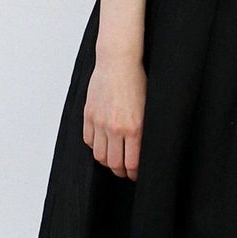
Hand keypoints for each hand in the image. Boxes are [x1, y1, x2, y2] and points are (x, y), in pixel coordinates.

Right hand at [83, 56, 145, 180]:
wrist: (118, 63)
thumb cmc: (137, 82)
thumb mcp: (148, 109)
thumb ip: (143, 132)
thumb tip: (142, 152)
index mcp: (134, 128)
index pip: (132, 163)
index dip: (134, 174)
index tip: (135, 175)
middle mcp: (115, 128)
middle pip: (114, 163)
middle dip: (120, 171)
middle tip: (124, 170)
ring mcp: (100, 122)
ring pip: (100, 156)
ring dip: (107, 161)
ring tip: (113, 159)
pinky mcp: (89, 115)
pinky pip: (89, 141)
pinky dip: (95, 146)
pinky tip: (103, 144)